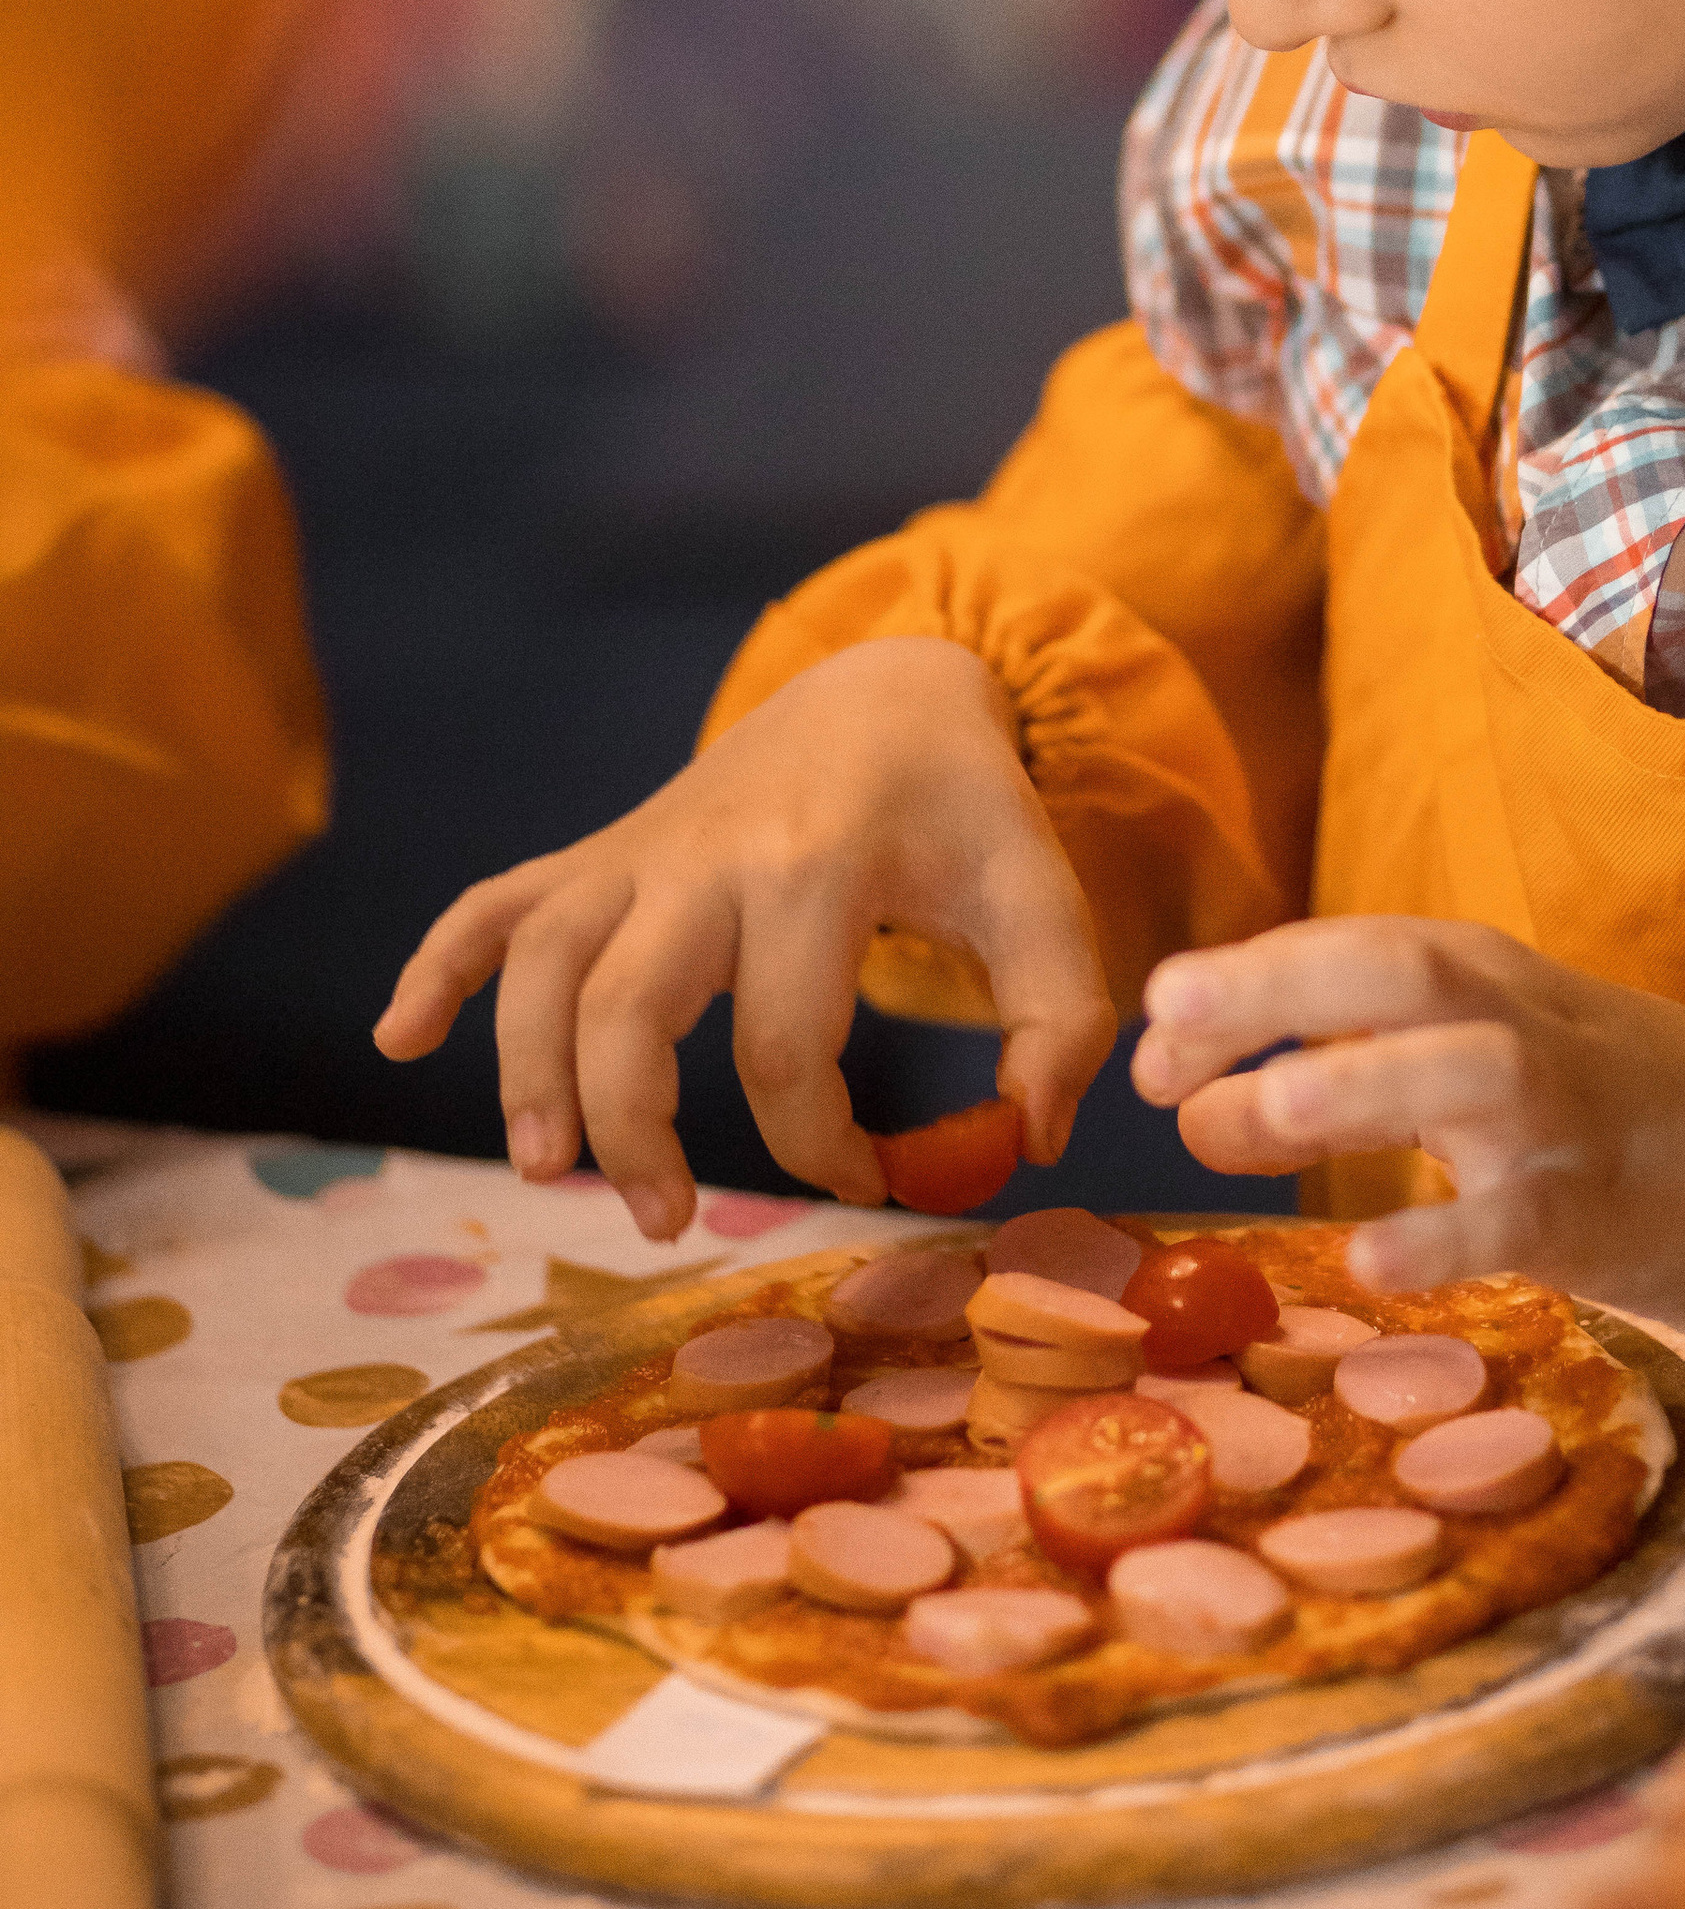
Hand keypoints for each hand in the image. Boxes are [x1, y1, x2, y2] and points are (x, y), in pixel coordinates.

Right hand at [373, 640, 1113, 1240]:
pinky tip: (399, 1037)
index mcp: (819, 868)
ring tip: (545, 1170)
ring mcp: (640, 850)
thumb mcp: (1039, 893)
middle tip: (666, 1220)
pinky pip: (494, 901)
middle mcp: (709, 856)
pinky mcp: (602, 851)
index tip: (863, 1180)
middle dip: (633, 1129)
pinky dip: (437, 965)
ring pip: (543, 961)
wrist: (884, 688)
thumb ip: (1059, 1017)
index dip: (819, 1143)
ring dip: (524, 1071)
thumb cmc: (964, 811)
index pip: (786, 1045)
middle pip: (629, 1006)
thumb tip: (1028, 1140)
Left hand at [1128, 914, 1684, 1349]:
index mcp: (1474, 973)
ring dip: (1350, 1083)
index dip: (1238, 981)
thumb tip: (1199, 1103)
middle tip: (1161, 1051)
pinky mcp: (1598, 1205)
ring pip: (1457, 1070)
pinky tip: (1369, 1259)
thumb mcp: (1476, 1052)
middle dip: (1269, 994)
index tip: (1148, 1037)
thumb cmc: (1604, 1105)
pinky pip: (1517, 1212)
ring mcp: (1562, 1110)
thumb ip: (1344, 1070)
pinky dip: (1443, 1232)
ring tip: (1251, 1116)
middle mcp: (1512, 1018)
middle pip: (1388, 972)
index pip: (1343, 948)